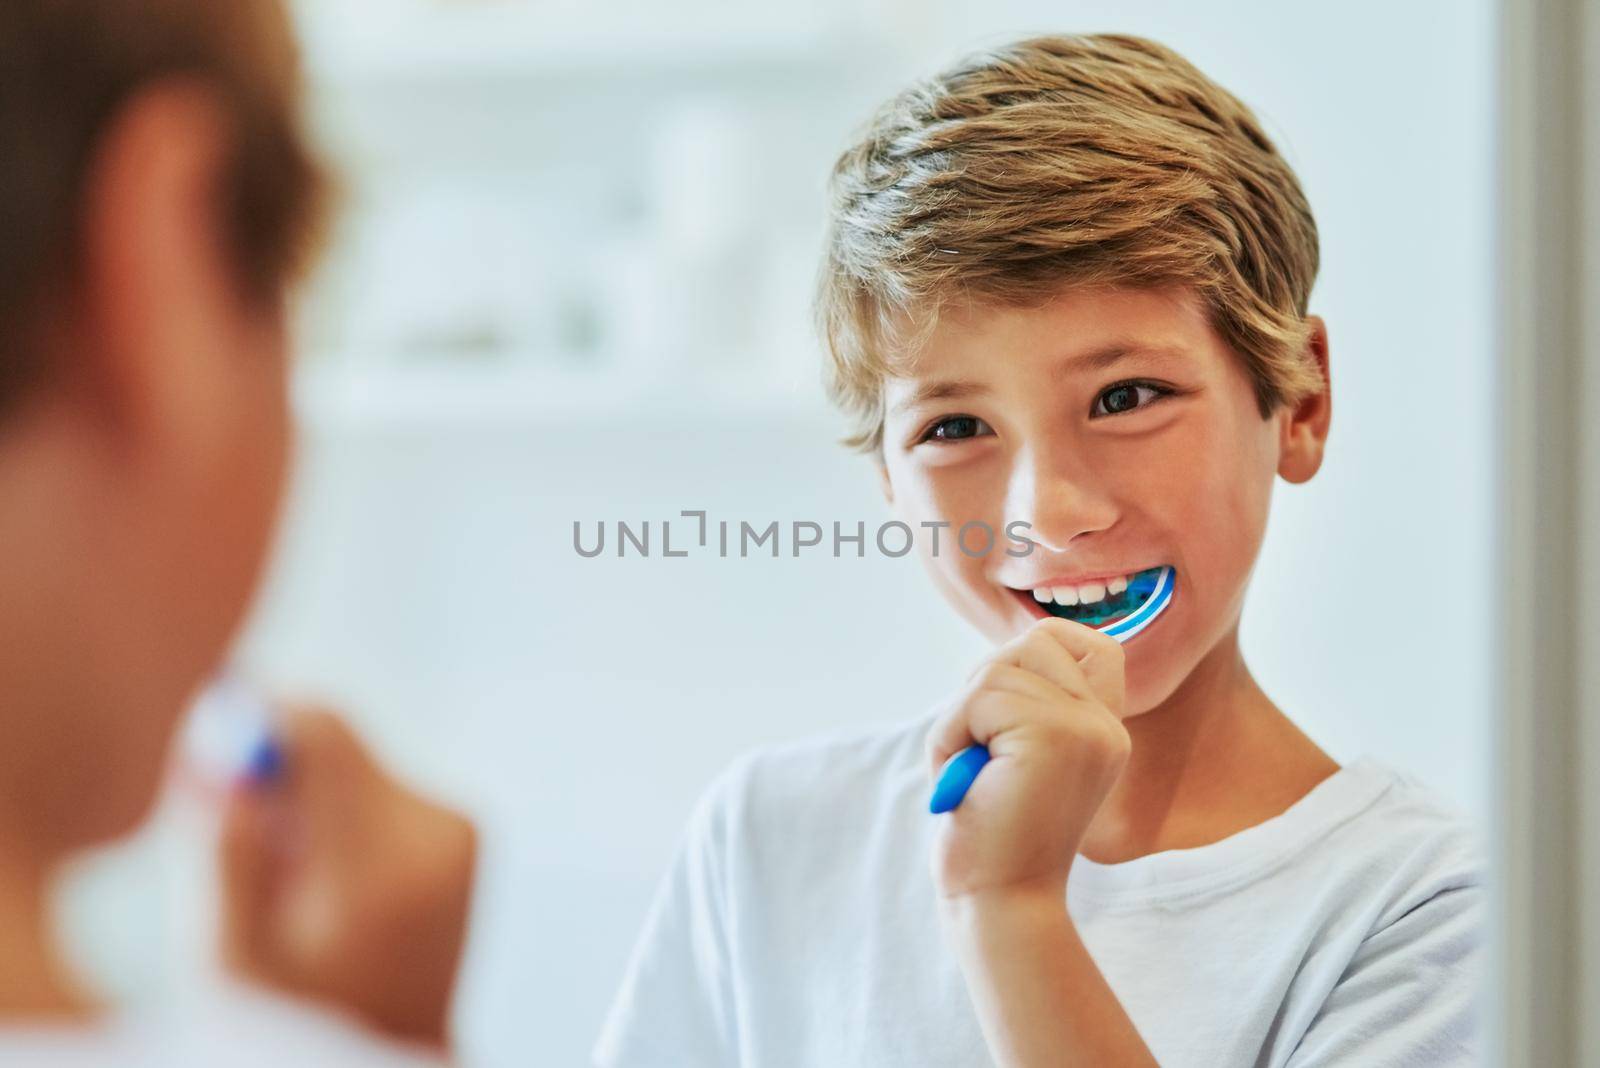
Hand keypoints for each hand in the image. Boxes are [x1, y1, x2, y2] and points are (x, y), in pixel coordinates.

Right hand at [218, 707, 476, 1047]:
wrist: (395, 1048)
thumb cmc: (300, 1015)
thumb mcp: (231, 954)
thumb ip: (223, 845)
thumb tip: (219, 739)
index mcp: (379, 864)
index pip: (325, 732)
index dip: (262, 721)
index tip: (217, 752)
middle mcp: (437, 833)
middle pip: (339, 744)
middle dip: (280, 774)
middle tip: (238, 830)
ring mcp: (464, 829)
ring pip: (359, 768)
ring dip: (315, 805)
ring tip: (298, 885)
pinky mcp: (471, 827)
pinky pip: (387, 790)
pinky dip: (351, 819)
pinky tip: (340, 885)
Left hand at [926, 617, 1129, 901]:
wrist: (999, 900)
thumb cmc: (991, 832)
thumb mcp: (1015, 754)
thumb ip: (1024, 702)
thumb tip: (1010, 647)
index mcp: (1102, 730)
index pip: (1093, 644)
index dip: (1039, 650)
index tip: (1003, 706)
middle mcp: (1105, 726)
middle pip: (1035, 642)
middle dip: (984, 686)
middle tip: (977, 749)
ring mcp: (1086, 729)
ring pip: (996, 671)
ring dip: (960, 719)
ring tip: (970, 770)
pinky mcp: (1056, 737)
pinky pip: (979, 698)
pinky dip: (952, 735)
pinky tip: (966, 779)